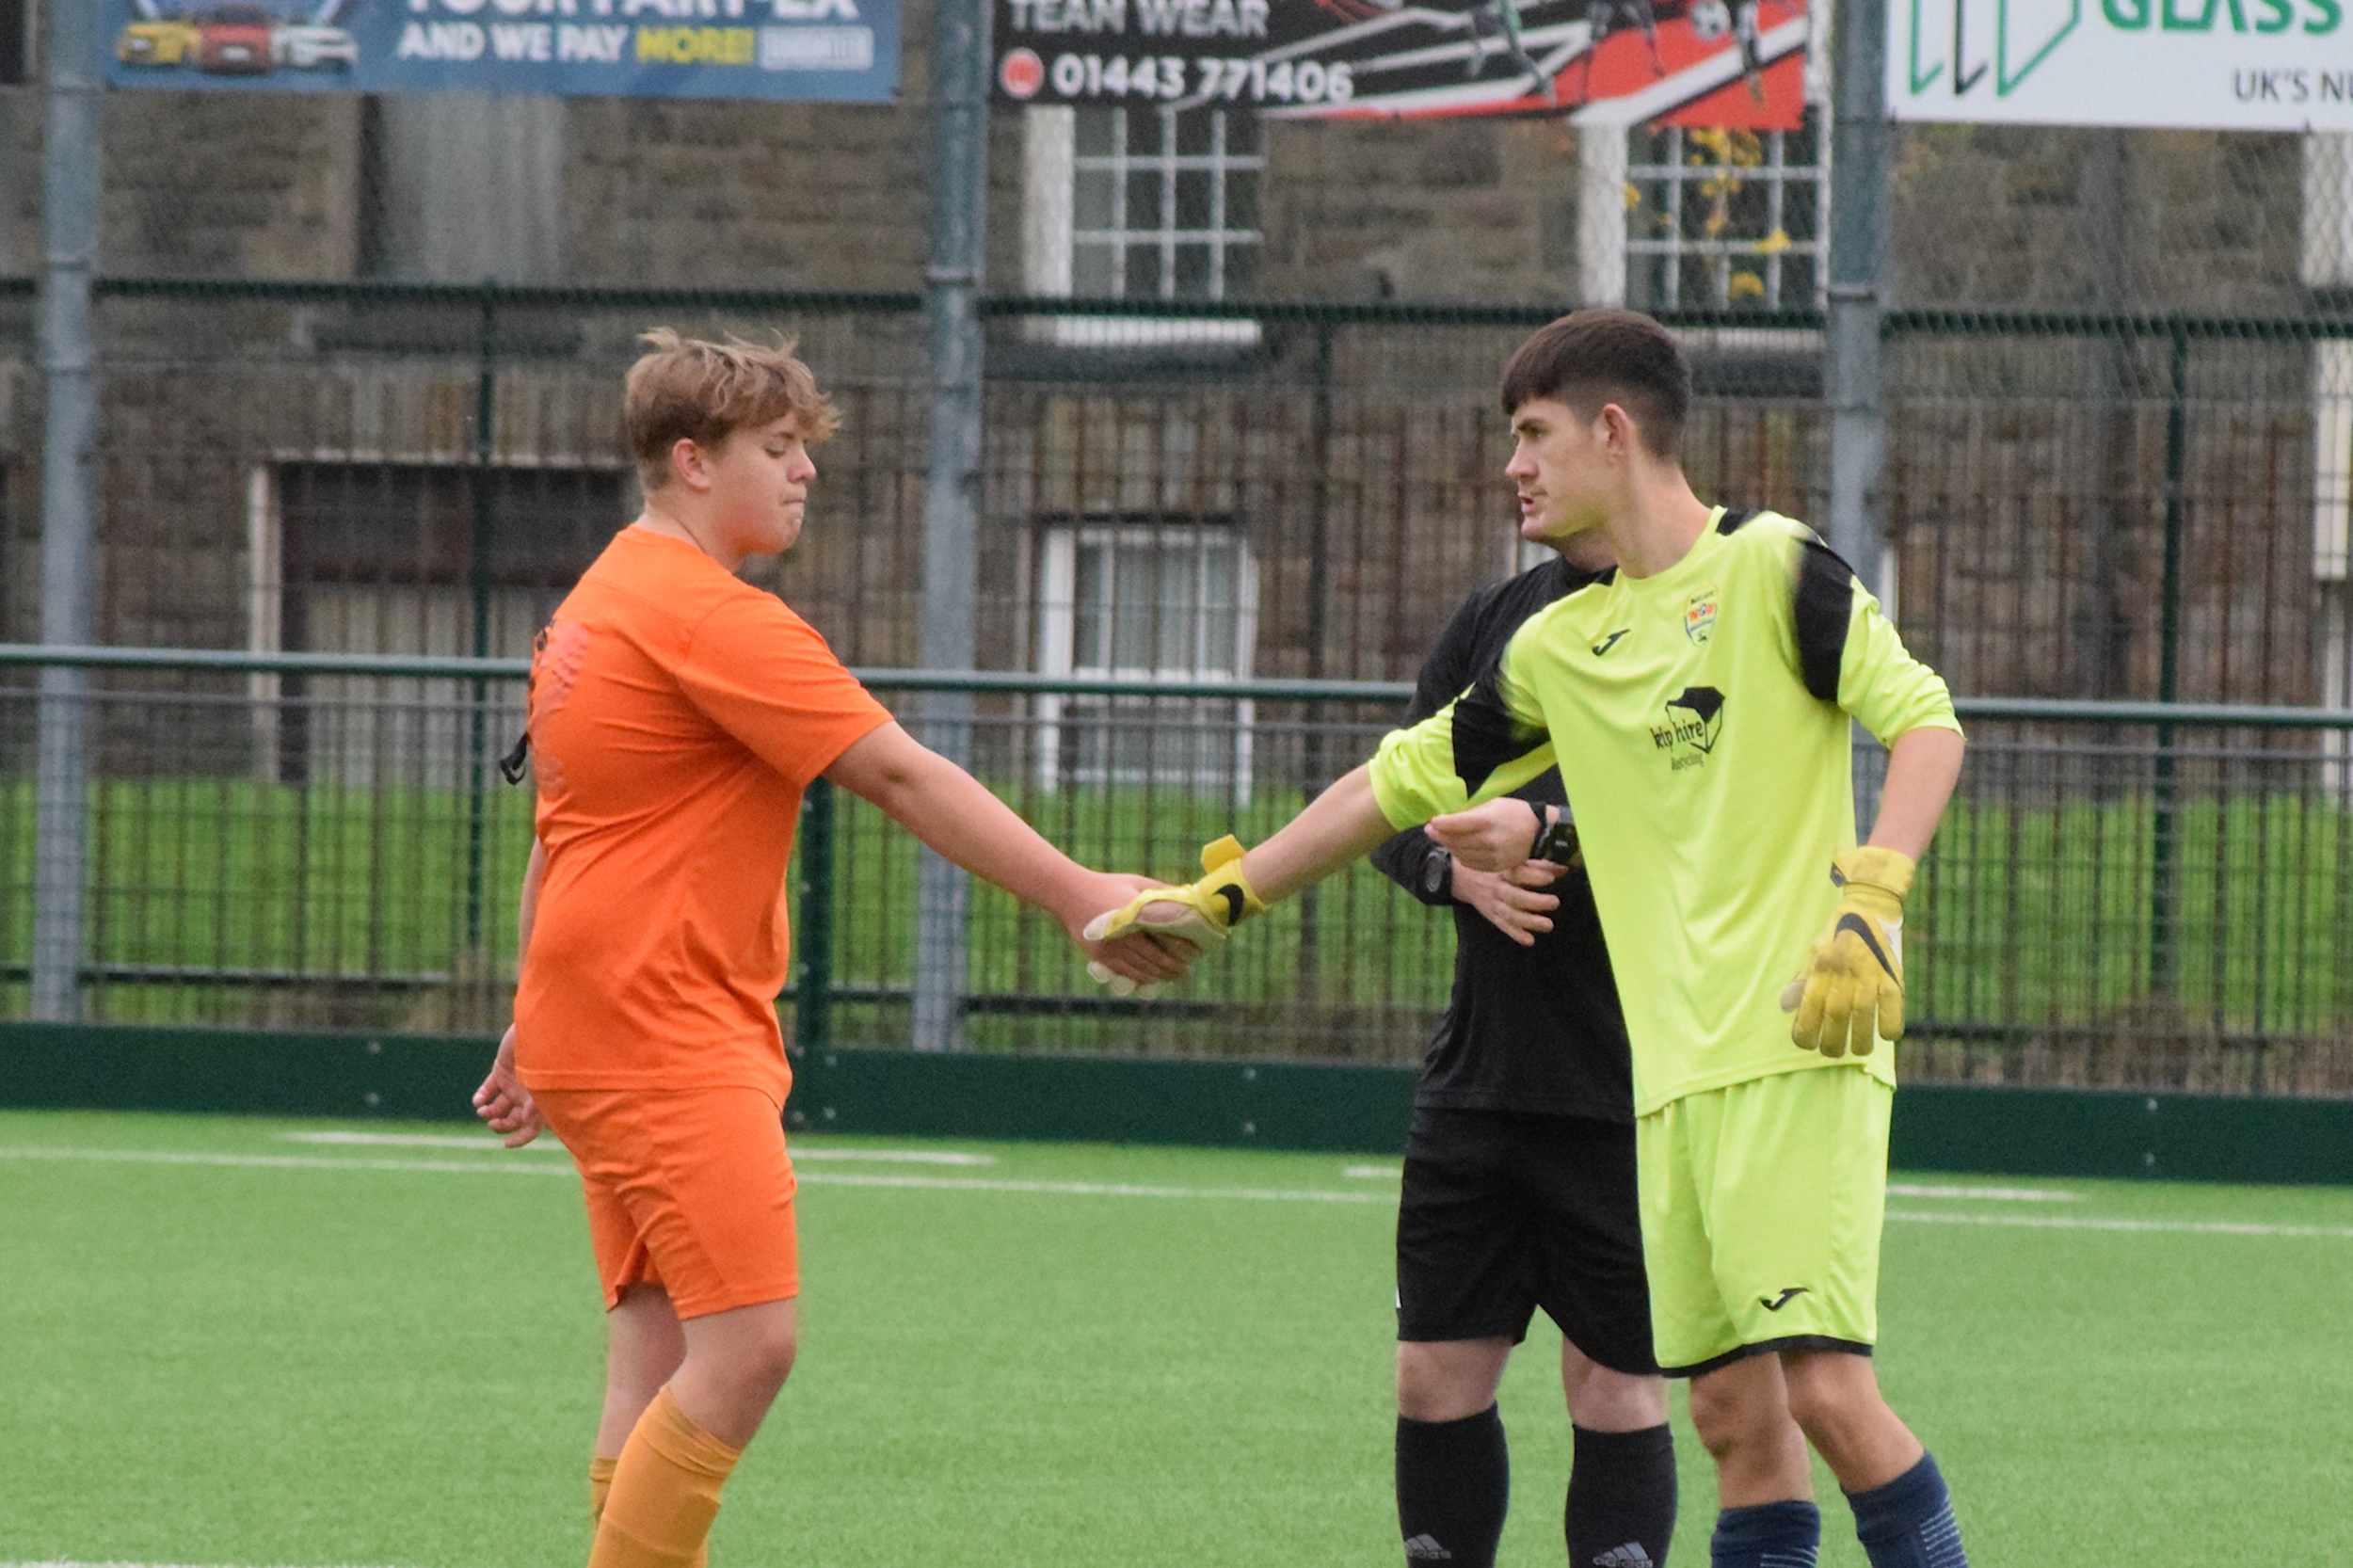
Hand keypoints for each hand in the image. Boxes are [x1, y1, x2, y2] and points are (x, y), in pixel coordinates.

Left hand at [473, 1024, 543, 1147]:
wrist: (540, 1031)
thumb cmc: (547, 1060)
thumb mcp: (543, 1087)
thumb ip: (536, 1106)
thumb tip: (526, 1120)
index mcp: (540, 1102)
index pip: (532, 1128)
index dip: (520, 1139)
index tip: (505, 1144)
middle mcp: (527, 1095)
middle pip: (512, 1120)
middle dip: (501, 1126)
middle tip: (492, 1124)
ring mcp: (513, 1083)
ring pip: (497, 1106)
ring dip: (488, 1113)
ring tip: (482, 1110)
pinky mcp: (501, 1070)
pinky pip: (488, 1088)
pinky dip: (481, 1096)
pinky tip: (477, 1101)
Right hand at [1081, 837, 1266, 995]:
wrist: (1070, 895)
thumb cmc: (1107, 886)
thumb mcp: (1136, 882)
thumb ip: (1161, 891)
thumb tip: (1188, 897)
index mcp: (1136, 915)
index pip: (1167, 937)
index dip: (1184, 947)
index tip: (1196, 950)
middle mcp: (1125, 935)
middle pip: (1157, 958)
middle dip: (1175, 966)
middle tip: (1187, 969)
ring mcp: (1112, 948)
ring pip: (1143, 969)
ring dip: (1161, 975)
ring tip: (1175, 976)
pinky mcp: (1101, 957)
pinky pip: (1126, 972)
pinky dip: (1143, 977)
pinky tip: (1152, 978)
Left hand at [1427, 799, 1541, 873]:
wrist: (1541, 833)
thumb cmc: (1515, 813)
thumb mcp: (1494, 804)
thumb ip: (1471, 813)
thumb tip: (1449, 818)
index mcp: (1488, 821)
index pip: (1457, 824)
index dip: (1441, 823)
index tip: (1432, 821)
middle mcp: (1489, 840)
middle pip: (1456, 840)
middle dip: (1439, 835)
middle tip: (1430, 829)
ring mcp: (1493, 856)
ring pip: (1461, 854)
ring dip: (1448, 846)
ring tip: (1442, 838)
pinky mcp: (1496, 866)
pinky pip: (1471, 864)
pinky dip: (1461, 856)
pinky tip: (1457, 849)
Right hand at [1453, 858, 1566, 946]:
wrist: (1465, 878)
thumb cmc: (1495, 868)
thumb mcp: (1512, 861)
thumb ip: (1538, 866)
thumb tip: (1563, 870)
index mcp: (1504, 870)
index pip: (1519, 872)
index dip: (1534, 876)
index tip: (1550, 879)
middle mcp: (1498, 887)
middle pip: (1515, 896)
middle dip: (1535, 901)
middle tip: (1554, 902)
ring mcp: (1494, 903)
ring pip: (1510, 914)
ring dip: (1529, 921)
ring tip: (1548, 925)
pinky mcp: (1492, 916)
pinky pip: (1503, 926)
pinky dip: (1516, 934)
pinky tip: (1529, 940)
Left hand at [1781, 847, 1912, 1056]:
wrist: (1870, 908)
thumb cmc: (1836, 935)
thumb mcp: (1813, 952)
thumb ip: (1801, 980)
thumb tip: (1785, 1006)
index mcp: (1821, 967)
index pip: (1809, 1007)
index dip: (1805, 1031)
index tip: (1805, 1043)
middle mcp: (1844, 972)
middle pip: (1835, 1016)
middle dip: (1832, 1042)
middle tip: (1831, 1052)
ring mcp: (1870, 974)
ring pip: (1864, 1017)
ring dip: (1860, 1041)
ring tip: (1857, 1050)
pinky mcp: (1894, 976)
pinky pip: (1894, 1009)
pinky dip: (1890, 1026)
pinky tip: (1885, 1035)